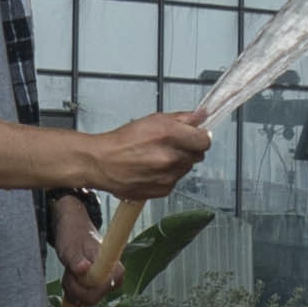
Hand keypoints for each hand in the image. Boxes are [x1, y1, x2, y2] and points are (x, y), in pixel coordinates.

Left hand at [54, 195, 117, 306]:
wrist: (74, 230)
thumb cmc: (74, 236)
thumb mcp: (71, 246)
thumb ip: (76, 260)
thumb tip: (83, 268)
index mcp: (114, 266)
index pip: (102, 289)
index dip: (83, 287)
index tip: (73, 273)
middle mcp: (114, 277)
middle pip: (93, 298)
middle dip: (75, 288)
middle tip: (68, 271)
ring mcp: (106, 284)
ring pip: (86, 300)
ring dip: (72, 289)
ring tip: (69, 271)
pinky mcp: (99, 288)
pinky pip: (84, 299)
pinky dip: (73, 291)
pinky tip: (71, 278)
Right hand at [83, 109, 210, 201]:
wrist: (101, 163)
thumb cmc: (122, 141)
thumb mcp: (153, 120)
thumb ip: (182, 118)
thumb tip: (202, 116)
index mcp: (169, 135)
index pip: (205, 140)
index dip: (200, 137)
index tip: (195, 136)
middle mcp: (170, 157)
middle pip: (198, 155)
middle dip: (188, 149)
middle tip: (171, 145)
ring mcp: (168, 176)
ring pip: (187, 168)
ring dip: (178, 162)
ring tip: (157, 157)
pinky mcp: (163, 190)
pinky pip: (176, 180)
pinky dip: (168, 175)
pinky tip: (153, 169)